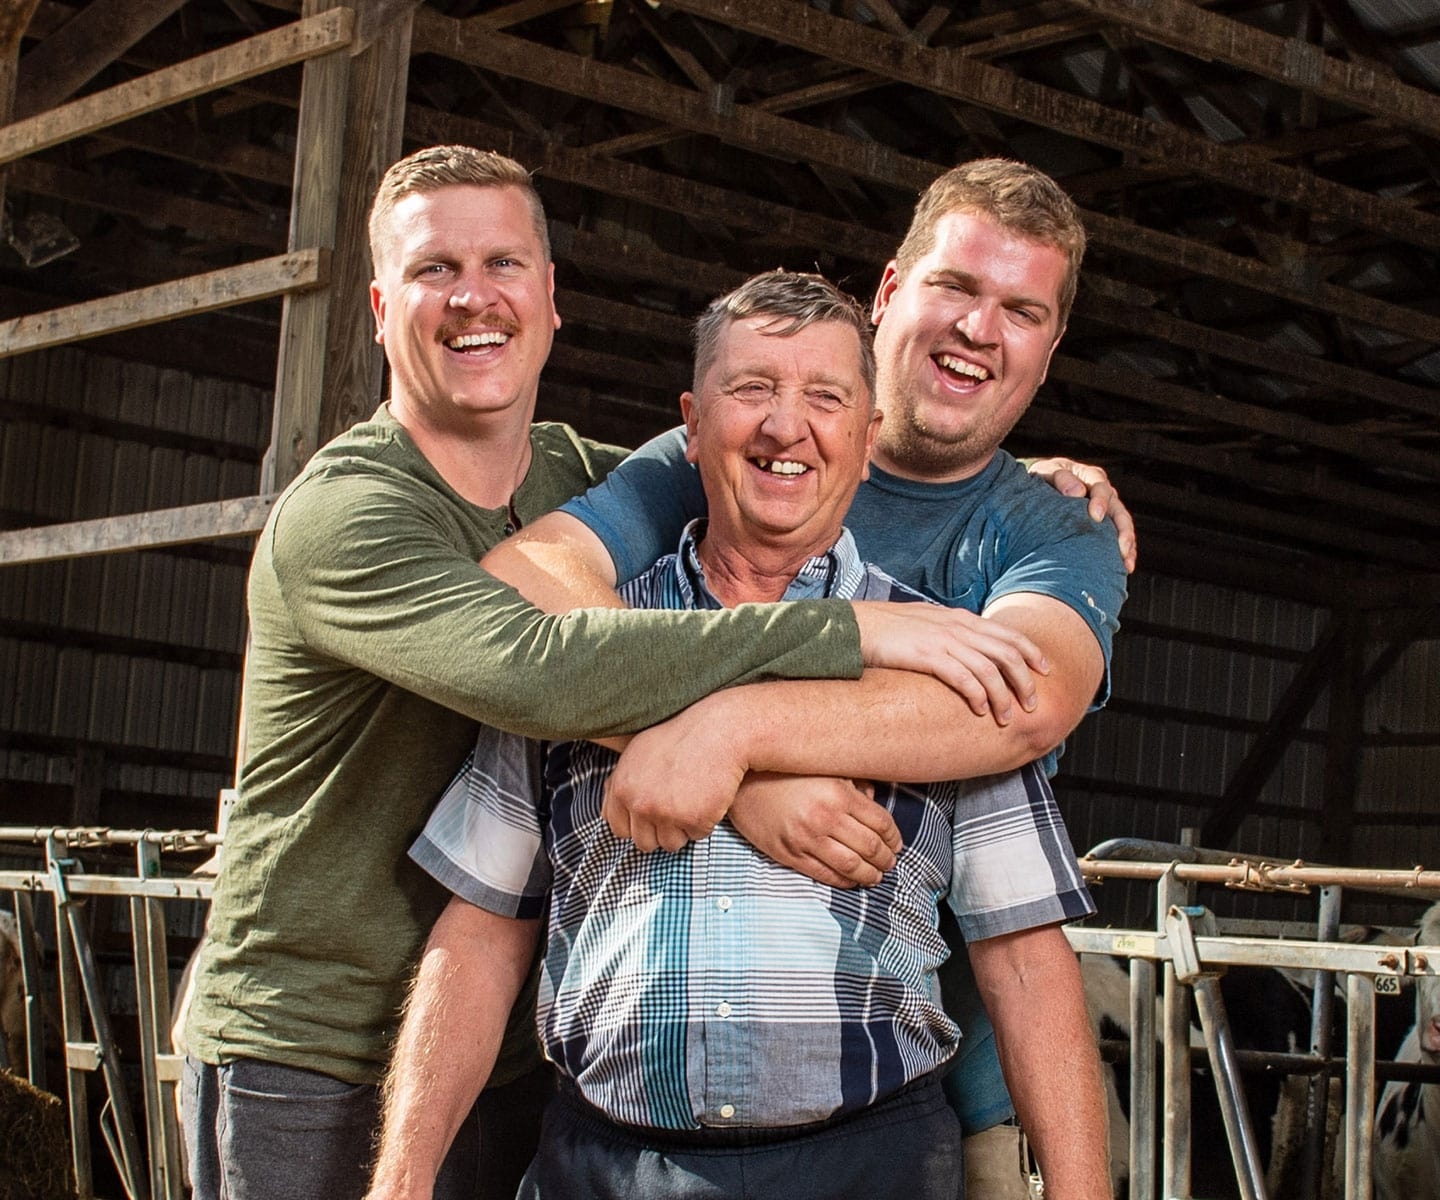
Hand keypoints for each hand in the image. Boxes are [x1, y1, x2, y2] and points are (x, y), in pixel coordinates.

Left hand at [602, 699, 744, 850]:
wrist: (718, 731)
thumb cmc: (680, 737)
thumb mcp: (638, 752)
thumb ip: (621, 782)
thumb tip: (610, 805)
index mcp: (622, 788)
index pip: (618, 828)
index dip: (636, 824)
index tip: (650, 815)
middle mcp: (640, 803)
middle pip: (644, 842)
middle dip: (660, 830)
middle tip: (676, 809)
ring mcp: (666, 813)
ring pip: (670, 844)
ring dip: (682, 829)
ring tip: (693, 801)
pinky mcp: (694, 819)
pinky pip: (697, 836)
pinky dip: (705, 822)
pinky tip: (708, 798)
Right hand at [728, 773, 901, 887]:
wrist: (741, 783)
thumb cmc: (785, 773)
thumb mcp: (824, 769)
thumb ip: (853, 782)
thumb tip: (874, 797)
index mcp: (839, 794)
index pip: (881, 823)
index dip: (894, 838)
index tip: (897, 844)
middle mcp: (825, 818)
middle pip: (871, 847)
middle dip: (886, 859)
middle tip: (890, 863)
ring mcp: (806, 839)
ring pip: (851, 866)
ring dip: (870, 875)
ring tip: (876, 876)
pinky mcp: (789, 854)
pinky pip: (824, 875)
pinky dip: (844, 882)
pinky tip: (851, 880)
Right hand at [850, 601, 1047, 723]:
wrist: (856, 626)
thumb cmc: (887, 630)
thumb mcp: (926, 624)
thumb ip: (950, 633)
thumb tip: (967, 649)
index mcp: (959, 619)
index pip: (1007, 634)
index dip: (1031, 652)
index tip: (1045, 670)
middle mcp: (957, 627)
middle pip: (1007, 653)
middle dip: (1025, 681)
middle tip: (1031, 704)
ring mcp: (944, 640)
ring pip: (990, 669)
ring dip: (1004, 696)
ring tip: (1007, 717)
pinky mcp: (928, 656)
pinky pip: (964, 678)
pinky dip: (978, 695)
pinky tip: (980, 711)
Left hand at [1026, 456, 1136, 572]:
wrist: (1039, 488)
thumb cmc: (1042, 479)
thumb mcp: (1047, 473)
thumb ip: (1062, 479)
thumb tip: (1077, 492)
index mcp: (1089, 477)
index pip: (1101, 487)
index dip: (1101, 501)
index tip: (1096, 516)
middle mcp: (1103, 493)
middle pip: (1119, 510)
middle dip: (1122, 529)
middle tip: (1120, 546)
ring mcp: (1107, 510)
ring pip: (1123, 526)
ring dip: (1127, 544)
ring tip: (1126, 562)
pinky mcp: (1105, 526)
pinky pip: (1119, 539)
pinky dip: (1125, 552)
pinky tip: (1126, 567)